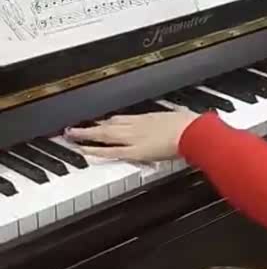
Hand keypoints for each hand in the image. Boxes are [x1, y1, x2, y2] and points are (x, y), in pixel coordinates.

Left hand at [65, 108, 196, 162]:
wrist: (192, 132)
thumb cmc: (189, 125)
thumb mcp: (177, 117)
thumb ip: (169, 120)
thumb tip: (172, 120)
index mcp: (146, 117)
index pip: (120, 118)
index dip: (106, 121)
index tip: (97, 122)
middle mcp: (136, 125)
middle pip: (108, 124)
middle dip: (90, 126)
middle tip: (73, 127)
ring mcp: (133, 137)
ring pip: (104, 134)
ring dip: (86, 134)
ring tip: (72, 135)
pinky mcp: (135, 150)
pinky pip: (111, 150)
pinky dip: (96, 150)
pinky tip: (84, 150)